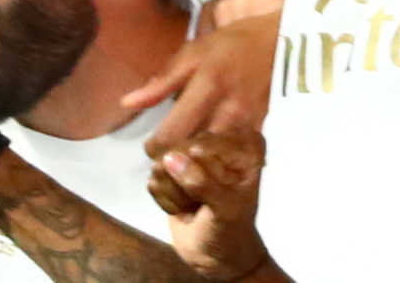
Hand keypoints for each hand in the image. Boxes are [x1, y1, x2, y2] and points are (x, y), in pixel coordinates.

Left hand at [126, 13, 278, 154]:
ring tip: (186, 163)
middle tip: (165, 160)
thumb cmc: (233, 45)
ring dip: (195, 167)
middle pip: (191, 156)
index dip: (155, 149)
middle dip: (173, 162)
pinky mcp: (261, 134)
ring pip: (213, 163)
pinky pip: (234, 159)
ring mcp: (247, 126)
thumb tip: (127, 103)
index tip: (151, 147)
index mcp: (206, 88)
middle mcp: (228, 112)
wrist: (283, 44)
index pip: (171, 136)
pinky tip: (211, 160)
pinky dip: (219, 163)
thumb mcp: (194, 52)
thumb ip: (161, 81)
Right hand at [149, 130, 271, 281]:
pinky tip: (182, 207)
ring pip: (164, 162)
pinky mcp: (170, 169)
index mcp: (244, 145)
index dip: (207, 172)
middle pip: (183, 149)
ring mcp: (192, 154)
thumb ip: (202, 183)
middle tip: (205, 202)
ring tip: (195, 205)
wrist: (216, 257)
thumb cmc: (231, 230)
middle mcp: (219, 142)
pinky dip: (166, 199)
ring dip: (176, 193)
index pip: (209, 144)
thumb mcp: (226, 209)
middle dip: (188, 183)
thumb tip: (170, 158)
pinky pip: (155, 178)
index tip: (221, 191)